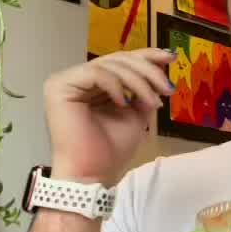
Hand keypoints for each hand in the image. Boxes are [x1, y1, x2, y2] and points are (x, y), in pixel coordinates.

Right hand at [44, 48, 175, 186]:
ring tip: (153, 103)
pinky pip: (96, 74)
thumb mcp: (135, 115)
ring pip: (109, 65)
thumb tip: (160, 72)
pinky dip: (116, 86)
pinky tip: (124, 103)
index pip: (120, 61)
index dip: (146, 56)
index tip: (171, 58)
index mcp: (92, 84)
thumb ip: (143, 92)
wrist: (92, 175)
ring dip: (138, 82)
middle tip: (167, 88)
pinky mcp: (59, 86)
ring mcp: (65, 81)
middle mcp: (77, 78)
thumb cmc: (110, 151)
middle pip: (117, 60)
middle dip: (147, 71)